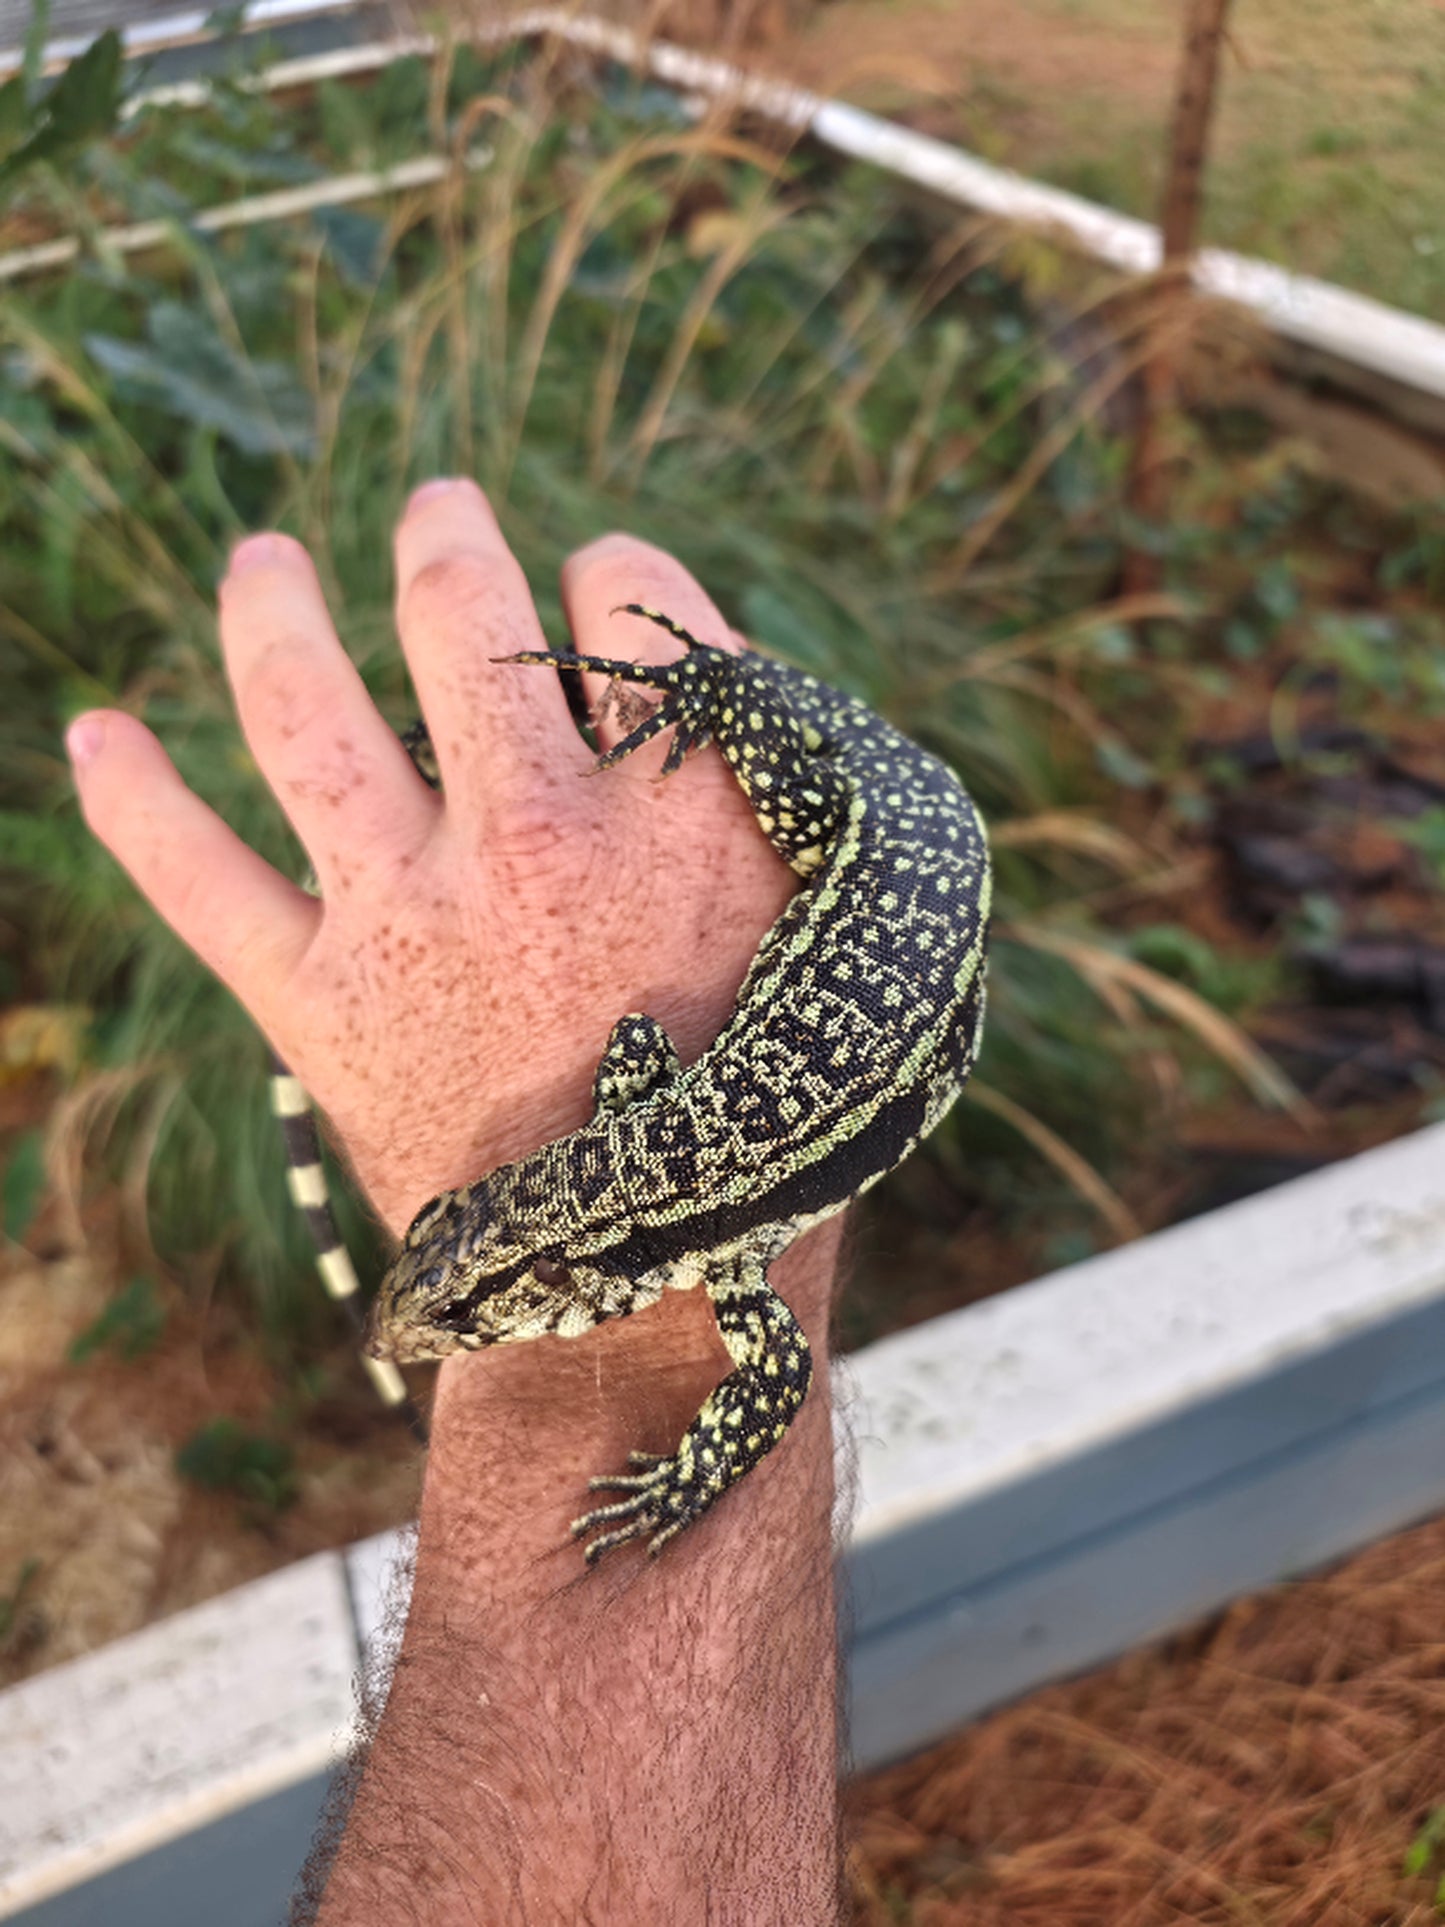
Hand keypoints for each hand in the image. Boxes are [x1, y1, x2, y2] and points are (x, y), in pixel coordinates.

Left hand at [67, 481, 796, 1238]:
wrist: (651, 1305)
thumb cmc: (763, 1119)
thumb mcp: (830, 946)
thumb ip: (789, 809)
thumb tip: (724, 688)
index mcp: (684, 817)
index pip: (635, 606)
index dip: (619, 577)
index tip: (608, 597)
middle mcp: (542, 841)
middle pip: (463, 611)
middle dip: (447, 535)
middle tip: (441, 509)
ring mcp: (416, 916)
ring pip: (305, 706)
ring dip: (270, 608)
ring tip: (265, 557)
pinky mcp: (318, 1005)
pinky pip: (199, 879)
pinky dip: (135, 803)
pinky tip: (95, 736)